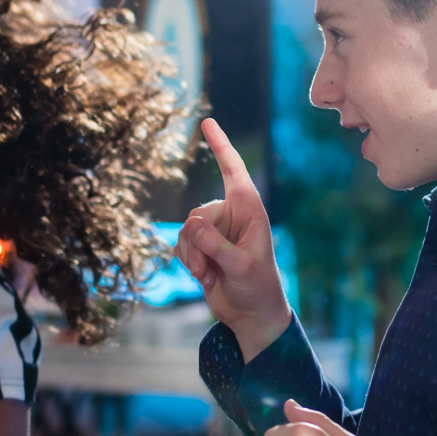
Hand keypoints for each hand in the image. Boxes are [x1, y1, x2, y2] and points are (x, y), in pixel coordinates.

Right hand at [176, 119, 290, 358]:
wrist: (250, 314)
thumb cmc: (257, 286)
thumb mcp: (240, 266)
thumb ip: (215, 244)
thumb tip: (188, 223)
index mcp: (249, 209)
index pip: (233, 170)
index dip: (220, 146)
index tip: (207, 122)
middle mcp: (231, 215)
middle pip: (197, 213)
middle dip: (198, 243)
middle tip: (210, 267)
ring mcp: (214, 230)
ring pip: (185, 231)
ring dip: (192, 257)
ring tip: (209, 275)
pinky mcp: (201, 246)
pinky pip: (180, 244)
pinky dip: (188, 263)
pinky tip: (205, 278)